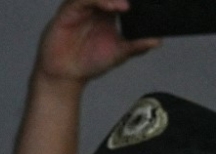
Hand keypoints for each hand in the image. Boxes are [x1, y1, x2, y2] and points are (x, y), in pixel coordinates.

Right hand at [36, 0, 159, 83]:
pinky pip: (83, 0)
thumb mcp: (119, 54)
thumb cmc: (89, 63)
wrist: (66, 77)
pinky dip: (99, 0)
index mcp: (107, 12)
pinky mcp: (67, 12)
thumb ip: (136, 46)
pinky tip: (113, 7)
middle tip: (136, 2)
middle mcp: (94, 7)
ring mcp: (81, 8)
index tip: (150, 0)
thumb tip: (157, 42)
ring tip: (126, 6)